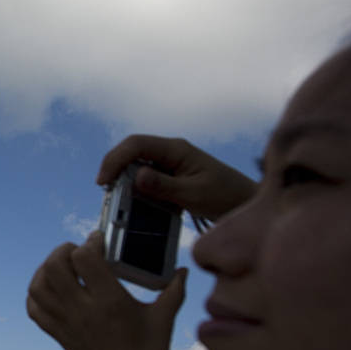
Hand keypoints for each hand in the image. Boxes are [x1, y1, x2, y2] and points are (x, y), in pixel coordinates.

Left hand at [27, 232, 186, 349]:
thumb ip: (174, 290)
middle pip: (54, 267)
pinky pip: (34, 309)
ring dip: (46, 269)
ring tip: (64, 266)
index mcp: (110, 301)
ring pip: (39, 286)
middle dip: (64, 251)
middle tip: (79, 251)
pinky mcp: (58, 334)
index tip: (101, 242)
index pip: (85, 258)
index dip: (91, 243)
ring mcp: (66, 323)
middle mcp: (83, 310)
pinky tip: (51, 288)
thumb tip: (184, 271)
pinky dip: (36, 293)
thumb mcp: (165, 319)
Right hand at [97, 135, 256, 220]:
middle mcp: (171, 152)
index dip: (115, 159)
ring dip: (125, 181)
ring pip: (138, 165)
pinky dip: (138, 190)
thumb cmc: (226, 196)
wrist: (246, 203)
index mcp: (176, 149)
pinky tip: (135, 204)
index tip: (104, 182)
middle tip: (107, 193)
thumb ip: (164, 186)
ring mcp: (172, 164)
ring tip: (118, 201)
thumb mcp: (194, 194)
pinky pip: (148, 178)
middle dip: (115, 170)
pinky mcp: (173, 177)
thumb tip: (136, 175)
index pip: (136, 144)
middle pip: (132, 152)